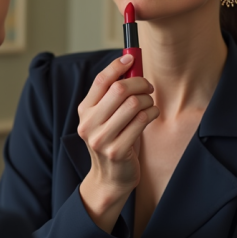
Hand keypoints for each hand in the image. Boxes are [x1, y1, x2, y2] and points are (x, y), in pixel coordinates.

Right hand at [77, 54, 158, 232]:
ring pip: (134, 104)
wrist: (110, 178)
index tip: (130, 58)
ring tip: (150, 105)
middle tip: (148, 86)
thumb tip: (130, 65)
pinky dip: (152, 113)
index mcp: (85, 111)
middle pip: (119, 89)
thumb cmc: (113, 141)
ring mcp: (102, 139)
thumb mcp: (106, 118)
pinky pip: (142, 121)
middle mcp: (89, 124)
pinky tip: (151, 115)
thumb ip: (113, 95)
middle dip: (140, 83)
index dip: (117, 66)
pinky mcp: (117, 150)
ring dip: (148, 100)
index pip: (101, 81)